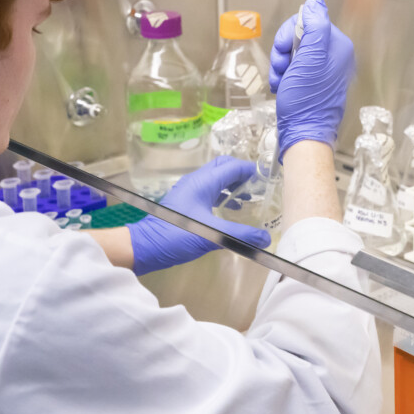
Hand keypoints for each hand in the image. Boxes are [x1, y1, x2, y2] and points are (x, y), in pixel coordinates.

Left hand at [127, 156, 271, 274]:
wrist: (146, 246)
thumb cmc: (177, 235)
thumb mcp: (213, 235)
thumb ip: (241, 235)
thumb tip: (266, 239)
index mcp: (203, 182)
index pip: (233, 167)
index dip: (251, 170)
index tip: (268, 179)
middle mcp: (196, 181)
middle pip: (222, 166)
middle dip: (241, 173)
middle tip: (257, 187)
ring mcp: (188, 191)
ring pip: (215, 178)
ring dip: (231, 185)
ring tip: (247, 200)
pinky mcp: (184, 202)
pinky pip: (208, 190)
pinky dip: (221, 195)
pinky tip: (229, 210)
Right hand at [269, 0, 354, 161]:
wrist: (303, 134)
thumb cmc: (306, 100)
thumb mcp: (310, 58)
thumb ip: (315, 26)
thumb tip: (314, 2)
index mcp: (337, 46)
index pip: (309, 21)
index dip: (290, 34)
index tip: (284, 50)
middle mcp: (333, 56)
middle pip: (299, 36)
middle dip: (283, 51)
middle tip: (282, 67)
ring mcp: (323, 70)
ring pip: (292, 53)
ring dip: (280, 65)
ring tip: (282, 81)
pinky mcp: (312, 82)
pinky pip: (293, 68)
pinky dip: (283, 76)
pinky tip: (283, 87)